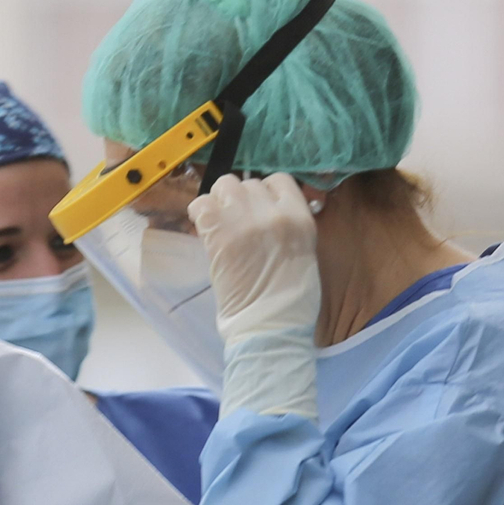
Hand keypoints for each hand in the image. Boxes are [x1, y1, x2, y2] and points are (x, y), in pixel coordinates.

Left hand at [186, 173, 319, 345]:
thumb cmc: (291, 298)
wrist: (270, 325)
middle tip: (235, 220)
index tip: (257, 207)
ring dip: (219, 200)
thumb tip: (267, 208)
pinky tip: (203, 226)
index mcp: (300, 217)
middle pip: (248, 183)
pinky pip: (201, 204)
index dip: (265, 192)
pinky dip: (199, 212)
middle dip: (240, 199)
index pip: (279, 180)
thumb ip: (287, 223)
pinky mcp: (218, 235)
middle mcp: (273, 213)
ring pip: (224, 186)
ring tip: (218, 220)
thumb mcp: (304, 250)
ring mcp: (244, 222)